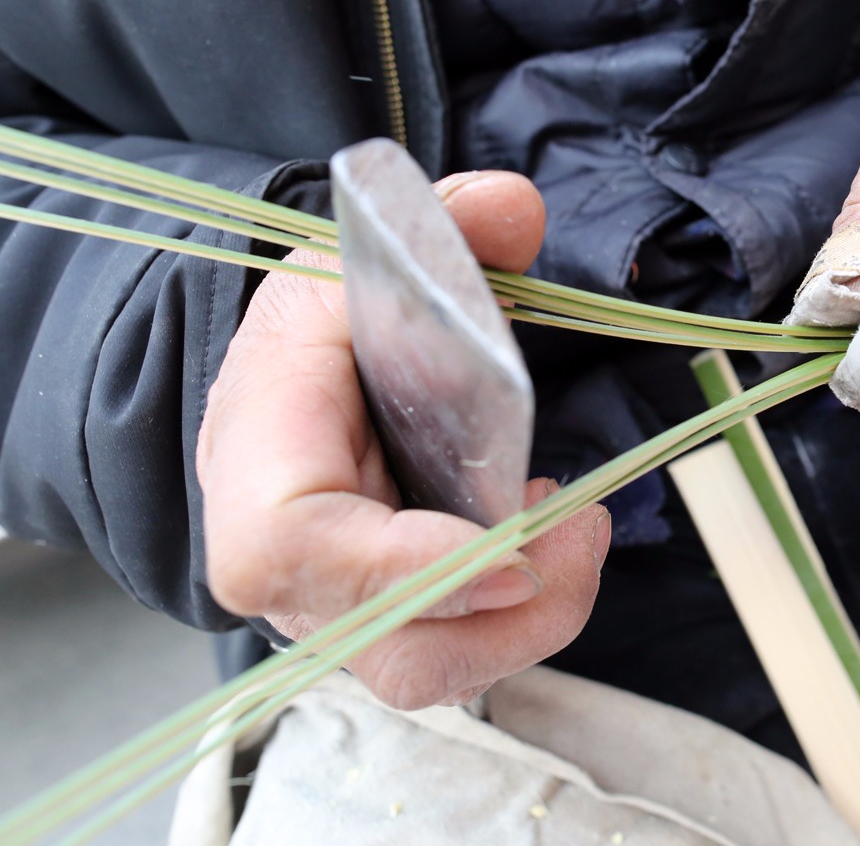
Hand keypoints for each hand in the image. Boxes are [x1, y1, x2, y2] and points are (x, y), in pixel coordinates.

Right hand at [197, 171, 610, 709]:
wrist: (286, 397)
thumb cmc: (313, 338)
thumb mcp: (357, 264)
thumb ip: (435, 231)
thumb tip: (510, 208)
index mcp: (258, 462)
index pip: (296, 548)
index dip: (400, 567)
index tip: (508, 549)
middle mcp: (290, 566)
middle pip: (389, 645)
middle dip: (508, 612)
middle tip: (584, 531)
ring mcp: (340, 608)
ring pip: (434, 668)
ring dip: (532, 616)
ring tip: (578, 533)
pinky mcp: (390, 622)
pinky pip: (458, 650)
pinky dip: (519, 610)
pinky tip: (541, 539)